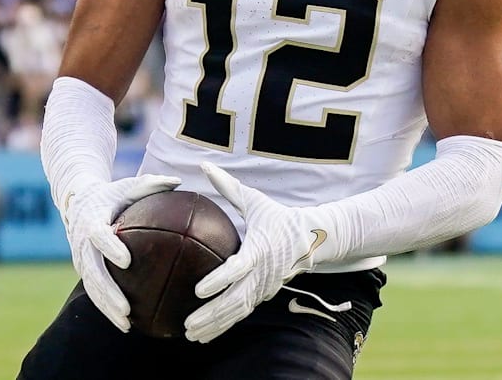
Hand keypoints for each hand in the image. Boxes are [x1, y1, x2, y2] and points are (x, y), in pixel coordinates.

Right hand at [61, 174, 180, 331]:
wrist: (77, 199)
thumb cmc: (111, 193)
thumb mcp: (128, 185)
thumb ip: (152, 184)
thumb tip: (180, 181)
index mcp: (92, 219)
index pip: (98, 235)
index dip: (110, 247)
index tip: (126, 261)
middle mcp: (82, 241)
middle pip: (92, 271)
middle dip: (108, 292)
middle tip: (126, 309)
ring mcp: (80, 257)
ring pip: (91, 287)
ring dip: (106, 307)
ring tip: (126, 324)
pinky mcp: (82, 268)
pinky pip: (93, 291)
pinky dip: (106, 307)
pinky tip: (126, 323)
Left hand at [184, 163, 322, 342]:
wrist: (313, 239)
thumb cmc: (278, 217)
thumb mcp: (255, 200)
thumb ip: (228, 186)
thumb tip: (203, 165)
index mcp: (259, 250)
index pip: (238, 269)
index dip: (219, 280)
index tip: (199, 290)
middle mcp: (262, 274)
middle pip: (236, 300)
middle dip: (212, 314)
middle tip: (188, 323)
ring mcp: (263, 288)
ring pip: (237, 312)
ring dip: (214, 325)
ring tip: (190, 334)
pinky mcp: (262, 296)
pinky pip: (241, 314)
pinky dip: (222, 326)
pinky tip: (203, 335)